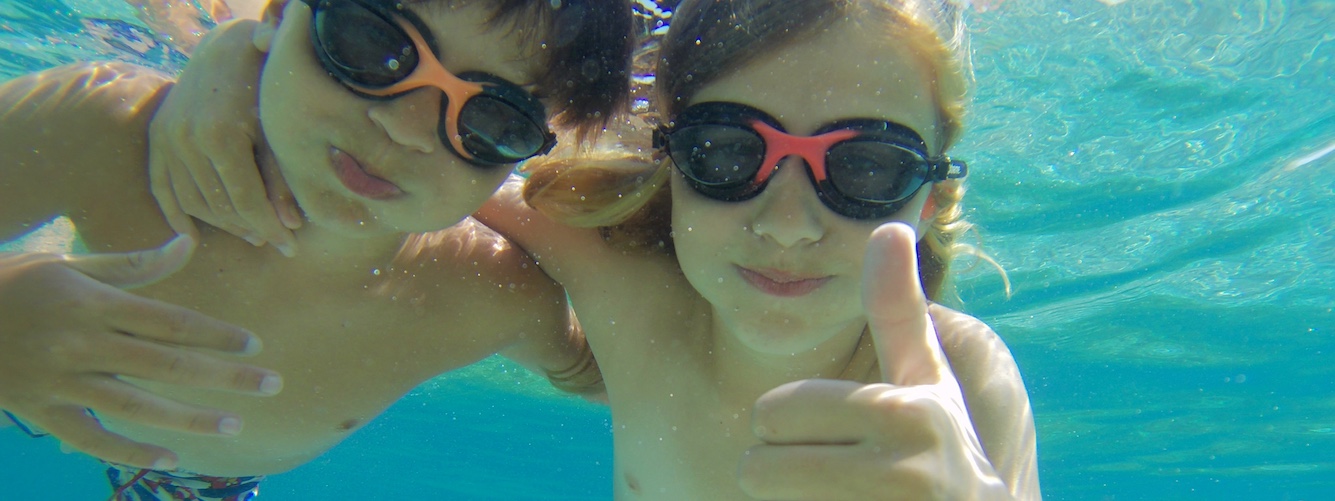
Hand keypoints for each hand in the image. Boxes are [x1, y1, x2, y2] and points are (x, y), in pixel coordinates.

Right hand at [0, 235, 282, 469]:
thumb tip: (188, 242)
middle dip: (224, 376)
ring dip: (189, 418)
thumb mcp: (66, 262)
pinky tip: (169, 457)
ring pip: (135, 405)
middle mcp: (80, 344)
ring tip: (233, 425)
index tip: (253, 344)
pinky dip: (129, 451)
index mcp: (92, 302)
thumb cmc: (11, 283)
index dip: (214, 334)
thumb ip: (132, 263)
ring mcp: (60, 381)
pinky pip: (91, 438)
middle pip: (166, 364)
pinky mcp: (40, 411)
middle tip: (271, 384)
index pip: (168, 321)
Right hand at [149, 19, 300, 256]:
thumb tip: (290, 226)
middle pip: (219, 205)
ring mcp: (166, 140)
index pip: (246, 200)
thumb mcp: (276, 130)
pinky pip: (162, 187)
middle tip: (272, 240)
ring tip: (249, 233)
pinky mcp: (156, 139)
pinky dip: (176, 213)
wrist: (224, 50)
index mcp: (220, 135)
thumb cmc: (261, 88)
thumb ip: (280, 178)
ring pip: (192, 201)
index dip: (270, 228)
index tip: (289, 247)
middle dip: (249, 227)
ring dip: (220, 224)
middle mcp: (186, 140)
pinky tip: (192, 234)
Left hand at [739, 223, 1008, 499]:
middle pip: (758, 468)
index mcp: (905, 413)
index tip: (827, 435)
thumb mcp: (926, 383)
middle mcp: (904, 471)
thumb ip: (898, 310)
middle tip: (831, 479)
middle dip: (778, 474)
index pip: (774, 412)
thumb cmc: (938, 453)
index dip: (780, 425)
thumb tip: (887, 225)